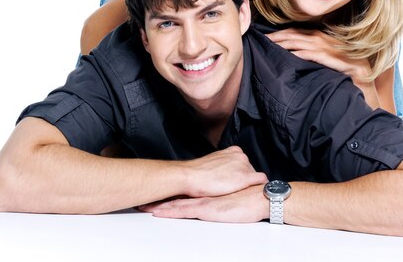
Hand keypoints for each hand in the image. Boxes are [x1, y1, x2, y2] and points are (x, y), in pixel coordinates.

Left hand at [140, 184, 267, 223]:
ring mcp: (203, 200)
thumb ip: (222, 194)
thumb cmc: (249, 198)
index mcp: (207, 190)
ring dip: (159, 205)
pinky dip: (169, 211)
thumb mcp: (232, 195)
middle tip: (143, 197)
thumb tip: (216, 195)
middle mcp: (203, 193)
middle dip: (160, 196)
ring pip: (176, 202)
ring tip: (144, 206)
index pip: (185, 190)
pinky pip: (183, 210)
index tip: (157, 191)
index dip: (170, 190)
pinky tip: (158, 213)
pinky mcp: (205, 208)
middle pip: (176, 194)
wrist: (259, 197)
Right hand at [183, 146, 267, 197]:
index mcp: (234, 151)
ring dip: (249, 186)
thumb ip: (225, 164)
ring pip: (255, 178)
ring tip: (240, 194)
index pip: (246, 164)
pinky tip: (257, 193)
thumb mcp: (215, 163)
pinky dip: (261, 187)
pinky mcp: (245, 177)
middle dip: (246, 181)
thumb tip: (228, 172)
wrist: (191, 176)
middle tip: (237, 190)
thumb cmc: (199, 173)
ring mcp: (244, 165)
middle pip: (251, 170)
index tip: (238, 182)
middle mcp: (241, 156)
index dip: (242, 175)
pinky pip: (261, 181)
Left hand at [267, 28, 370, 79]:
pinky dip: (298, 53)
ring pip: (298, 42)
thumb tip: (291, 54)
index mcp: (318, 36)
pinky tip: (287, 55)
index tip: (264, 37)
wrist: (363, 76)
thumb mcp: (324, 57)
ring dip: (282, 43)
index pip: (293, 31)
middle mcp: (320, 38)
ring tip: (268, 46)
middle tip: (260, 41)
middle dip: (275, 37)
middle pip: (292, 35)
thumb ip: (310, 52)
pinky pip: (310, 54)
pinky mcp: (330, 57)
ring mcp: (325, 47)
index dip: (278, 33)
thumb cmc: (342, 68)